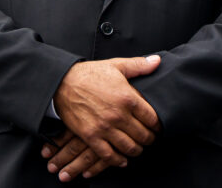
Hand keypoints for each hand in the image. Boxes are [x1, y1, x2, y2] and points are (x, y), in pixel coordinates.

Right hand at [46, 55, 161, 181]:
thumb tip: (157, 60)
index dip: (158, 126)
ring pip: (129, 148)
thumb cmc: (90, 73)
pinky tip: (122, 159)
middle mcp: (118, 115)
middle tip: (149, 139)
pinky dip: (118, 160)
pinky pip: (108, 155)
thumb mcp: (116, 65)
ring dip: (136, 150)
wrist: (63, 82)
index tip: (157, 127)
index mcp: (128, 98)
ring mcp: (104, 127)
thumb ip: (139, 65)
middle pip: (143, 136)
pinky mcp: (91, 136)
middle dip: (149, 139)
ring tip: (137, 148)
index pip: (152, 119)